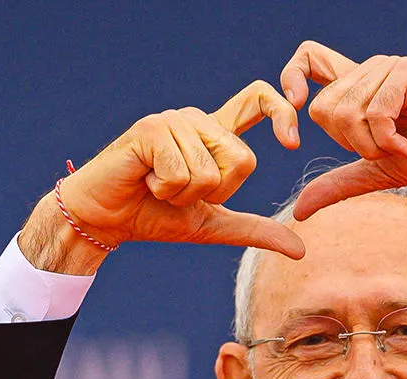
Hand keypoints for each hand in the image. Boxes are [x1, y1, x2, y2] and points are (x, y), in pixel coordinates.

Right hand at [20, 81, 304, 274]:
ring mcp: (173, 120)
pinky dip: (164, 190)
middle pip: (243, 158)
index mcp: (215, 133)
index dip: (282, 112)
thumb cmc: (155, 217)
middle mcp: (197, 119)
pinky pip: (181, 172)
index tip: (292, 142)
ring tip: (158, 186)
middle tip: (180, 192)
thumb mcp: (214, 226)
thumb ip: (255, 230)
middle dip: (215, 192)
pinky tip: (144, 181)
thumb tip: (301, 250)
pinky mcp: (151, 129)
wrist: (106, 220)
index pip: (258, 100)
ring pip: (209, 171)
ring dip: (183, 195)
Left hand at [279, 41, 406, 219]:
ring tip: (399, 146)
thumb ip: (338, 185)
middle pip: (323, 106)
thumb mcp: (377, 173)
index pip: (308, 60)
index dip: (292, 79)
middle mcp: (370, 71)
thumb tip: (299, 210)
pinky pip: (375, 111)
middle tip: (382, 149)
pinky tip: (406, 145)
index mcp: (359, 87)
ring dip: (372, 145)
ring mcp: (389, 69)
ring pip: (348, 112)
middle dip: (349, 143)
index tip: (296, 111)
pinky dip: (387, 140)